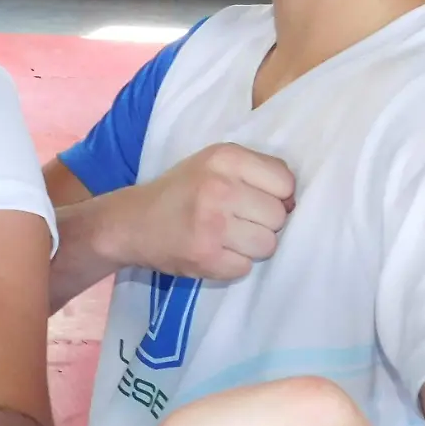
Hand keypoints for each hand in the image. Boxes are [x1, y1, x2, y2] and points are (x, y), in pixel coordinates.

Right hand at [106, 142, 293, 279]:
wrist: (130, 223)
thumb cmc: (181, 191)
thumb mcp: (213, 164)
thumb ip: (254, 173)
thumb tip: (294, 203)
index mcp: (225, 158)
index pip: (285, 182)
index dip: (276, 195)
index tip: (254, 200)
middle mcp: (219, 187)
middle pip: (278, 216)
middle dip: (263, 223)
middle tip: (236, 221)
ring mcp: (212, 224)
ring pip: (267, 245)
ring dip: (251, 247)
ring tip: (225, 238)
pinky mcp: (205, 257)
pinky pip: (245, 268)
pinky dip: (232, 265)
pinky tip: (213, 252)